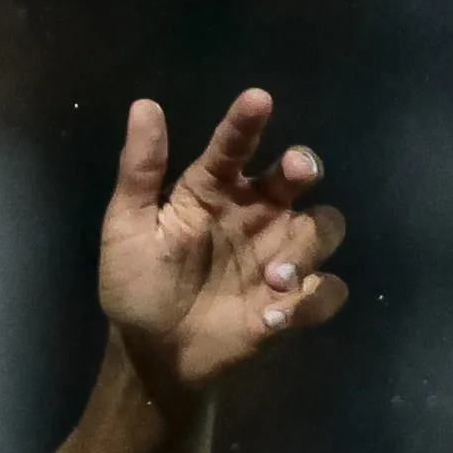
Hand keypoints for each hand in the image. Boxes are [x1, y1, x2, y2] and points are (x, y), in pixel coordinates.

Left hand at [97, 89, 348, 396]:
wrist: (150, 352)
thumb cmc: (136, 284)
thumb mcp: (126, 228)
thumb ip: (139, 172)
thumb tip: (143, 106)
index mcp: (215, 189)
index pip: (235, 146)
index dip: (246, 122)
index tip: (257, 100)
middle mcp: (257, 212)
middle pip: (300, 175)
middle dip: (304, 166)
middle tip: (294, 173)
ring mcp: (280, 254)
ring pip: (324, 226)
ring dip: (306, 248)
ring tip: (271, 279)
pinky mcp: (293, 301)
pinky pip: (326, 291)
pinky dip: (309, 302)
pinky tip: (272, 318)